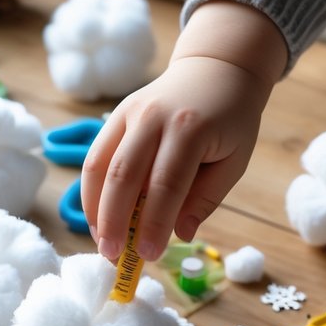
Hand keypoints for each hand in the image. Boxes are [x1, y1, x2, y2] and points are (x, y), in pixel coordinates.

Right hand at [81, 2, 287, 261]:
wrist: (216, 69)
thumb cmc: (230, 120)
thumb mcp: (234, 160)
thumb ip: (206, 198)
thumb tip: (180, 235)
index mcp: (190, 128)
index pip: (166, 184)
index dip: (153, 223)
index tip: (148, 256)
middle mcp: (154, 117)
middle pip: (124, 175)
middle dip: (115, 221)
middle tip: (114, 257)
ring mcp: (129, 113)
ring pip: (100, 165)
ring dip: (95, 209)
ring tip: (101, 242)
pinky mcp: (115, 116)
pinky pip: (94, 157)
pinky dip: (91, 190)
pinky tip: (97, 217)